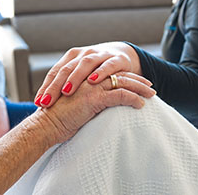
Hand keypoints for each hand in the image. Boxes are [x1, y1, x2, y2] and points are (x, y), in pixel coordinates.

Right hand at [33, 72, 155, 143]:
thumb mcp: (72, 103)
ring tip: (151, 93)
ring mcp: (91, 87)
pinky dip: (133, 99)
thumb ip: (84, 98)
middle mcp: (87, 78)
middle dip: (136, 79)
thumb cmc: (56, 118)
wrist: (45, 125)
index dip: (123, 76)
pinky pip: (119, 95)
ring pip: (122, 82)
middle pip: (118, 74)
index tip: (136, 81)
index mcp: (82, 78)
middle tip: (149, 85)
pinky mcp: (94, 98)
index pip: (108, 73)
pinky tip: (141, 104)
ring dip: (139, 88)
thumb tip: (97, 104)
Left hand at [34, 42, 142, 107]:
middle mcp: (83, 54)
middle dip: (55, 86)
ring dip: (75, 78)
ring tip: (66, 91)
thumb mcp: (80, 75)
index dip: (46, 87)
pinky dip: (101, 72)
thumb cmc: (96, 70)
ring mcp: (100, 55)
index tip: (39, 103)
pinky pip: (108, 65)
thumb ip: (66, 85)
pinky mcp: (116, 59)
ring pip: (85, 64)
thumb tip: (45, 104)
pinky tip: (94, 81)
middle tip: (47, 102)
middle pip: (66, 69)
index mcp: (71, 58)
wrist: (121, 56)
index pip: (55, 72)